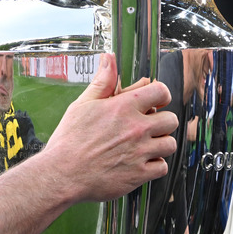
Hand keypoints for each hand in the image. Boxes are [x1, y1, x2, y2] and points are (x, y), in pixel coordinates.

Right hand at [38, 53, 177, 203]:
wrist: (61, 174)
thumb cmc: (69, 140)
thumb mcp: (82, 105)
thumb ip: (102, 82)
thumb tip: (109, 59)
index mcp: (123, 107)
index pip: (161, 91)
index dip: (160, 95)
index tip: (155, 102)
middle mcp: (136, 128)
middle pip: (171, 120)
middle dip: (161, 122)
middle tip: (147, 128)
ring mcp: (140, 152)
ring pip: (170, 144)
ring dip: (160, 144)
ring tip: (144, 146)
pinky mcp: (139, 174)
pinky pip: (162, 167)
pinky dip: (154, 166)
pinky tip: (139, 163)